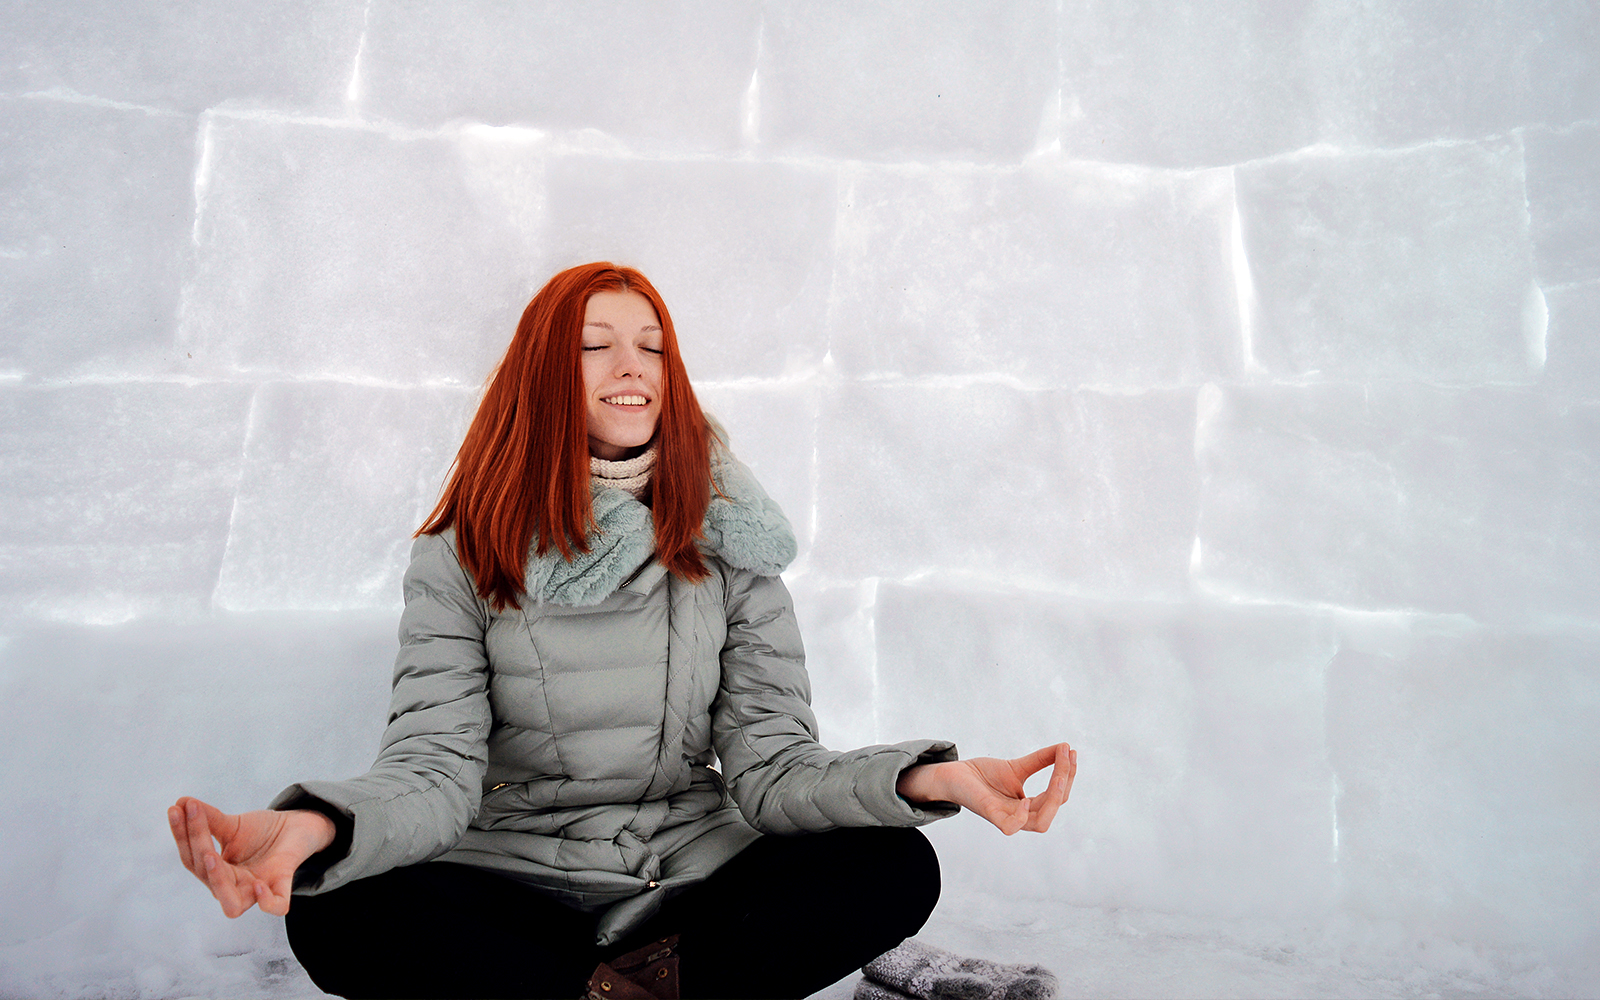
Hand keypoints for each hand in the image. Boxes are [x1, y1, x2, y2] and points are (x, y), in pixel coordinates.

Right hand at [167, 796, 336, 917]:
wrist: (296, 828)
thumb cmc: (261, 832)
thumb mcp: (233, 825)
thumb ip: (209, 819)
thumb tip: (182, 802)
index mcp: (216, 871)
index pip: (193, 858)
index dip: (182, 834)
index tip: (175, 808)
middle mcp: (232, 885)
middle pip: (206, 875)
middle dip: (197, 846)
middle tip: (195, 818)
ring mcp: (256, 889)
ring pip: (232, 904)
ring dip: (218, 881)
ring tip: (211, 855)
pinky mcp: (281, 886)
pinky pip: (275, 905)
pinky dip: (266, 901)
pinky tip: (258, 884)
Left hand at [896, 743, 1076, 835]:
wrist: (955, 775)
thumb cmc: (984, 775)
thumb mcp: (1017, 766)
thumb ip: (1040, 760)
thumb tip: (1065, 747)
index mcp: (1029, 806)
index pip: (1057, 796)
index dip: (1068, 774)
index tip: (1071, 751)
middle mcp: (1021, 814)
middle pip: (1054, 808)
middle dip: (1065, 783)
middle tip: (1066, 757)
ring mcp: (1006, 816)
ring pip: (1040, 823)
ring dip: (1053, 799)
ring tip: (1058, 777)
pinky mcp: (989, 814)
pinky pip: (1010, 827)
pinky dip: (1022, 817)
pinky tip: (1025, 799)